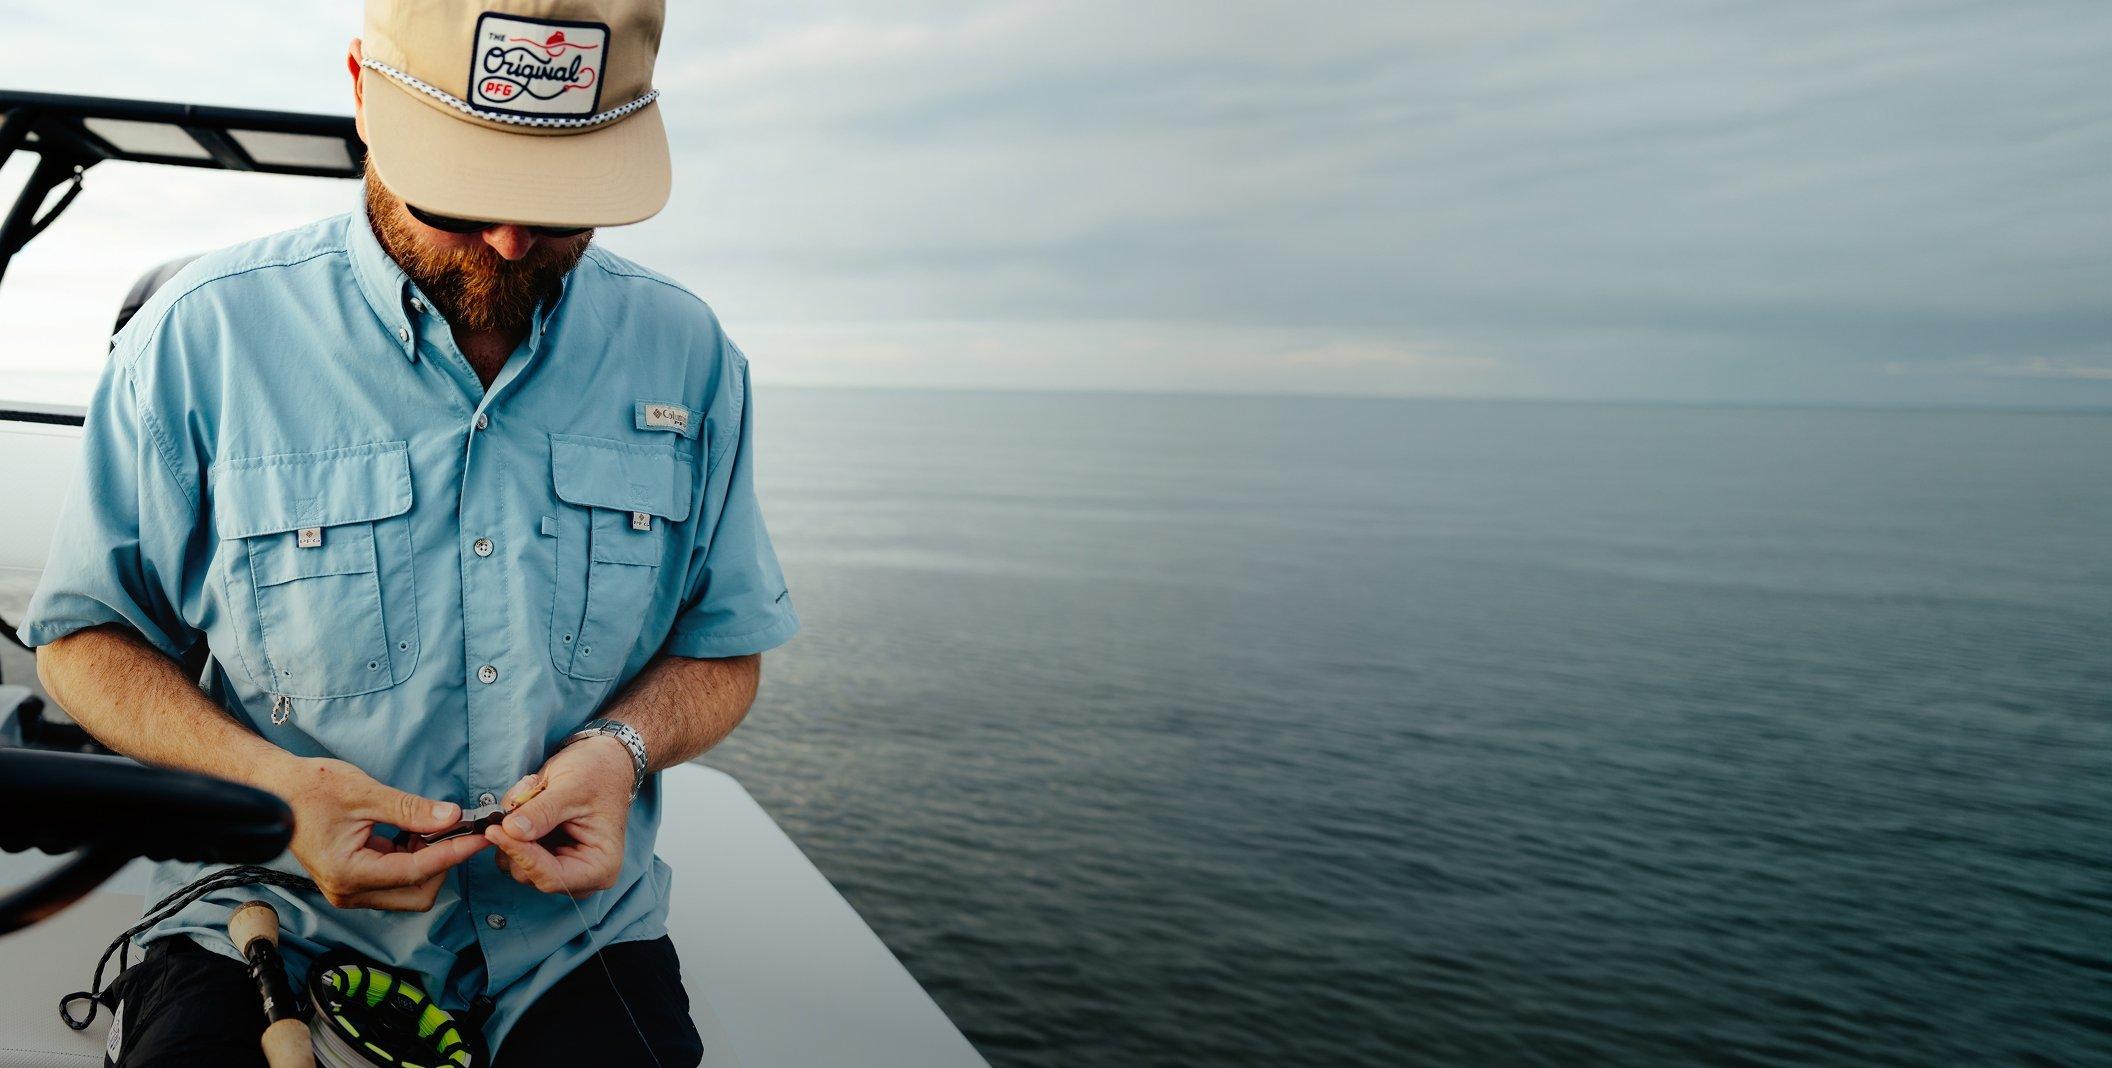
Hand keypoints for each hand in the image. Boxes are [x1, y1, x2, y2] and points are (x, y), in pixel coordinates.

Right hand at [261, 757, 488, 910]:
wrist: (276, 790)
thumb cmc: (310, 789)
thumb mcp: (365, 794)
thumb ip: (410, 809)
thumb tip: (452, 817)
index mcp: (349, 874)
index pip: (417, 871)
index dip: (454, 853)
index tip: (481, 838)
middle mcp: (349, 891)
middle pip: (417, 893)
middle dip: (443, 863)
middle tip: (458, 829)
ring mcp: (351, 889)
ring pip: (409, 889)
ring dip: (429, 861)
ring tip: (433, 825)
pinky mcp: (354, 880)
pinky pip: (396, 878)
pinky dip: (413, 858)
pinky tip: (415, 831)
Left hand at [485, 735, 632, 897]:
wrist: (601, 762)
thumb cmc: (598, 774)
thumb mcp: (572, 787)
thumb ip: (542, 812)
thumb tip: (512, 831)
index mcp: (600, 866)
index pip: (551, 876)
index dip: (521, 855)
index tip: (496, 830)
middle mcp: (581, 876)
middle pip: (528, 874)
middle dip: (516, 837)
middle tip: (521, 797)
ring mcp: (560, 867)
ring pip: (515, 863)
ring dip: (512, 829)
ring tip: (531, 792)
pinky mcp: (543, 856)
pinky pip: (511, 851)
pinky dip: (511, 827)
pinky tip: (528, 802)